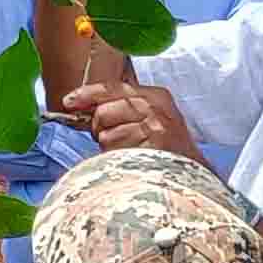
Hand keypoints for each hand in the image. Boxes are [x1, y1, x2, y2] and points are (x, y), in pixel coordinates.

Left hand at [56, 78, 196, 157]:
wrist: (194, 174)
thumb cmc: (165, 147)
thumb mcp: (149, 117)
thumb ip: (118, 106)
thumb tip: (76, 105)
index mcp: (155, 96)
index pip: (112, 88)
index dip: (87, 94)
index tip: (69, 101)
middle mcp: (155, 108)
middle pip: (102, 112)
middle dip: (100, 128)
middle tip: (118, 139)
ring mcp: (154, 128)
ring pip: (105, 135)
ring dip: (110, 148)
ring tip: (130, 152)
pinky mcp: (149, 149)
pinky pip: (113, 153)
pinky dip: (116, 160)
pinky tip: (133, 161)